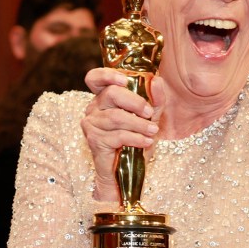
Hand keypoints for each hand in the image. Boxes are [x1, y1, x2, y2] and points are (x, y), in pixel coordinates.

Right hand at [81, 67, 161, 199]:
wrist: (126, 172)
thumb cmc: (135, 141)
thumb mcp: (149, 119)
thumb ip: (155, 100)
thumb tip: (156, 81)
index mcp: (104, 97)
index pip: (95, 78)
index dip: (107, 75)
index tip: (125, 80)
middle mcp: (93, 108)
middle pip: (111, 94)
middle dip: (135, 102)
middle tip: (150, 112)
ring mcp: (91, 124)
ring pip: (116, 117)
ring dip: (139, 124)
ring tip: (153, 131)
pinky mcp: (94, 140)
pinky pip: (117, 135)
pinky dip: (135, 138)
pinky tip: (145, 142)